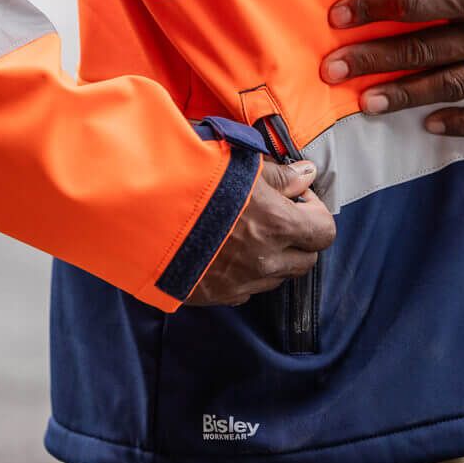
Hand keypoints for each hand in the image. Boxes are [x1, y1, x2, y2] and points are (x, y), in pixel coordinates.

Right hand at [186, 159, 335, 306]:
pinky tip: (225, 252)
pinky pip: (244, 290)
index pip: (324, 232)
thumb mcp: (239, 166)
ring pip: (276, 278)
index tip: (298, 200)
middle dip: (299, 240)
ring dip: (272, 258)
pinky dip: (245, 274)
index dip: (316, 214)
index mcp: (276, 225)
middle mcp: (264, 260)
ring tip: (247, 233)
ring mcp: (239, 282)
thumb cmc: (191, 180)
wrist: (139, 214)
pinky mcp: (214, 296)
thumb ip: (280, 176)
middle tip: (277, 217)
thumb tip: (306, 176)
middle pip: (306, 261)